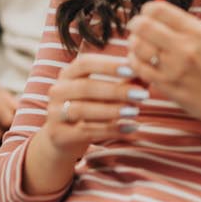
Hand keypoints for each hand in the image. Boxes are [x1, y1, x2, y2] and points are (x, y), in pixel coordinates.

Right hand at [34, 52, 145, 166]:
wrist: (63, 138)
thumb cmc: (90, 108)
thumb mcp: (104, 93)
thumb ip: (124, 81)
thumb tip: (146, 71)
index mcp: (68, 74)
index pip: (85, 63)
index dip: (108, 65)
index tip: (132, 70)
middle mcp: (57, 91)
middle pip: (85, 88)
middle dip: (116, 91)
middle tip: (142, 94)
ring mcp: (54, 113)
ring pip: (82, 110)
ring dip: (111, 110)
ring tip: (135, 112)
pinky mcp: (58, 134)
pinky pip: (85, 131)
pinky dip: (110, 130)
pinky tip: (130, 128)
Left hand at [124, 0, 200, 130]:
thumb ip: (182, 28)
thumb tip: (152, 15)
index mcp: (197, 31)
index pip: (159, 9)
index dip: (146, 10)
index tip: (145, 15)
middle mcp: (186, 47)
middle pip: (143, 26)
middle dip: (134, 25)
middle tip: (135, 29)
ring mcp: (175, 67)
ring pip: (137, 46)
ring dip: (133, 44)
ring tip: (138, 46)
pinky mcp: (167, 85)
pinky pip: (138, 68)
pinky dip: (133, 62)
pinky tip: (140, 62)